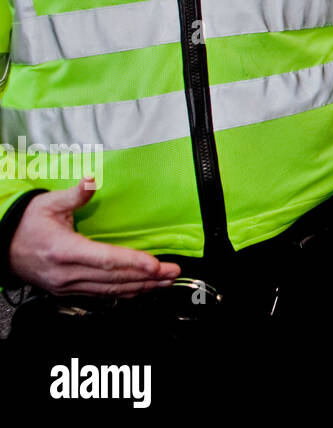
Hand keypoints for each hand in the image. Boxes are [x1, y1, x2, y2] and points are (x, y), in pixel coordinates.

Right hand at [7, 179, 180, 295]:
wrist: (1, 246)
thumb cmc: (26, 223)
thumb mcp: (48, 204)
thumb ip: (74, 195)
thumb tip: (91, 180)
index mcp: (64, 250)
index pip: (105, 259)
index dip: (132, 262)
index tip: (155, 264)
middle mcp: (67, 273)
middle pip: (113, 278)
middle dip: (146, 276)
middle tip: (173, 272)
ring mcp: (67, 285)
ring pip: (109, 290)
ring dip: (140, 287)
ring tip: (165, 282)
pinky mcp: (68, 290)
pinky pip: (101, 294)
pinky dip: (124, 293)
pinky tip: (141, 289)